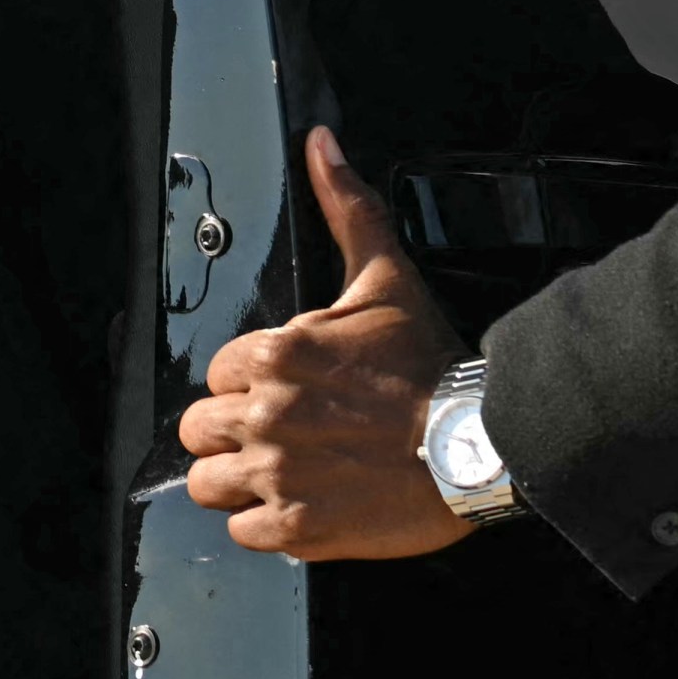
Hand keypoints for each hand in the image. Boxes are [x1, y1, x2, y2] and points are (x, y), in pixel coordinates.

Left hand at [177, 126, 474, 559]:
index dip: (244, 381)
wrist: (479, 443)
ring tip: (280, 474)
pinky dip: (265, 525)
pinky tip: (299, 506)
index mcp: (274, 353)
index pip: (216, 370)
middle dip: (231, 432)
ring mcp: (276, 475)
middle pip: (198, 430)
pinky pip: (243, 533)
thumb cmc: (432, 365)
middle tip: (276, 434)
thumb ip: (346, 207)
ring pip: (207, 485)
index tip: (279, 389)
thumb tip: (322, 145)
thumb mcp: (386, 276)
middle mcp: (263, 414)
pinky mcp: (296, 528)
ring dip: (237, 481)